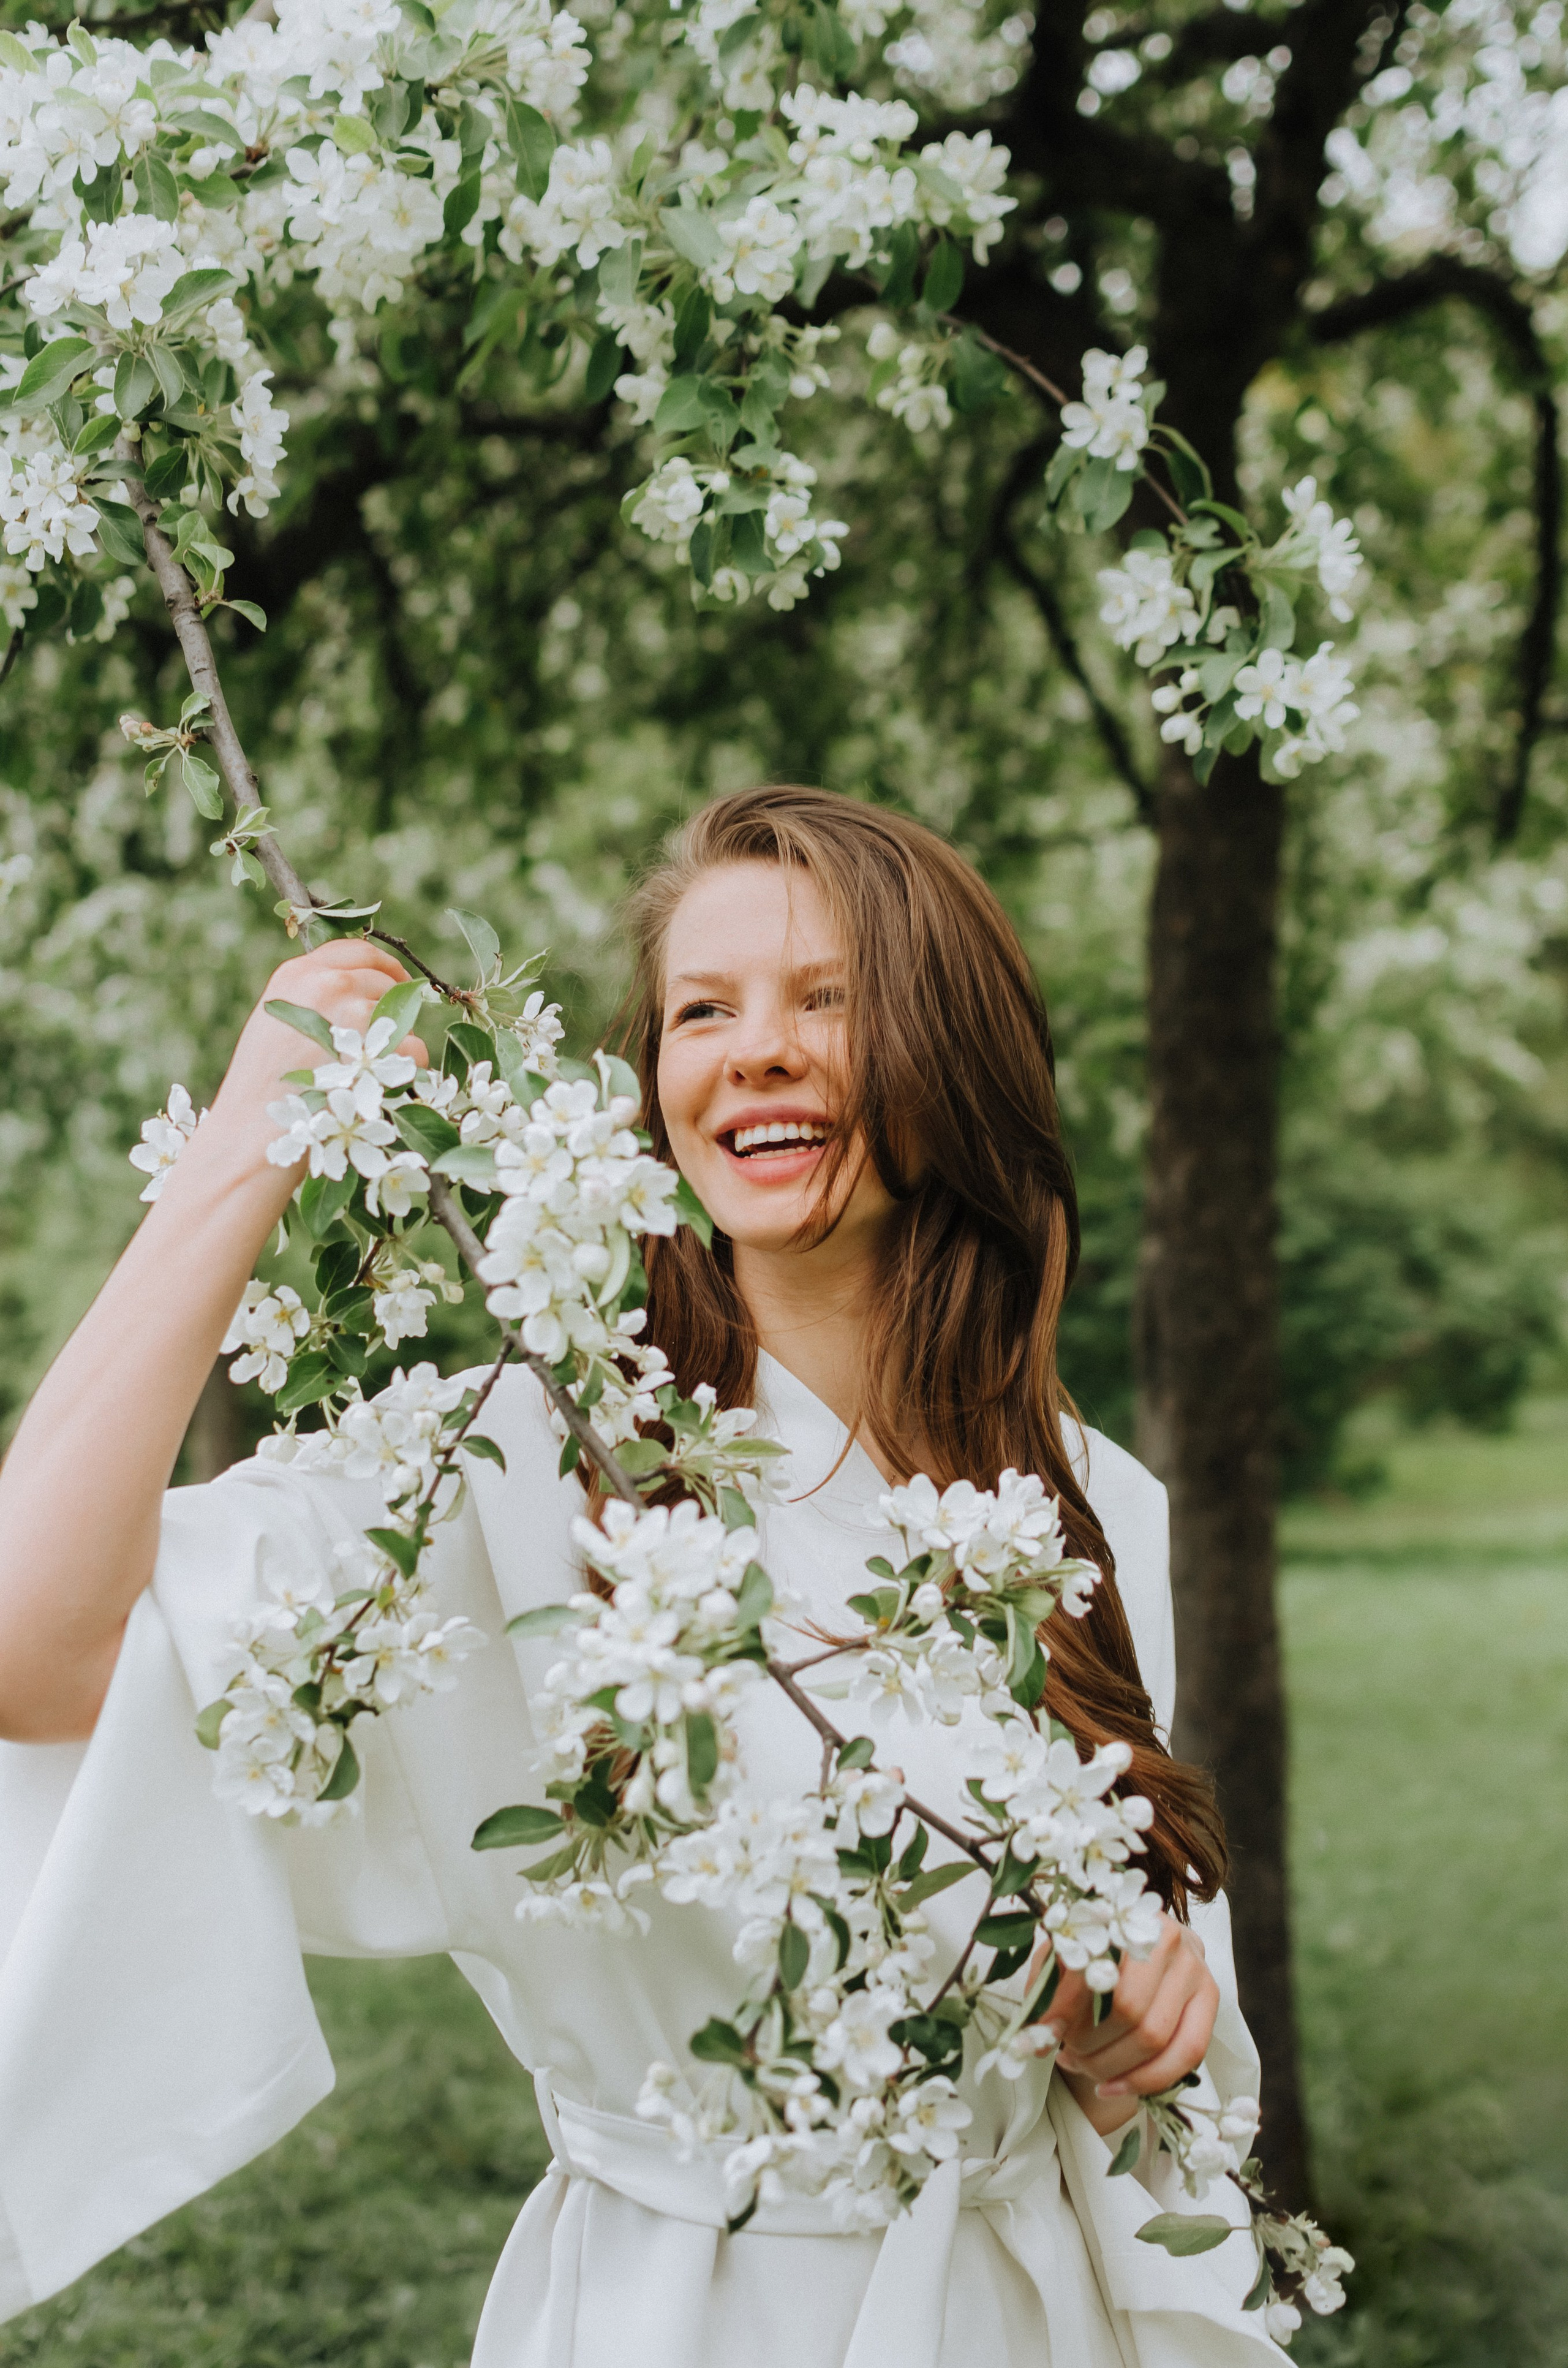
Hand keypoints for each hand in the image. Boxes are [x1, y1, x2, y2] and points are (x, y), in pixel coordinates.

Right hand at [198, 939, 428, 1181]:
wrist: (253, 1132)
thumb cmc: (265, 1089)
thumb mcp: (277, 1024)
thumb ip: (313, 999)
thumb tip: (364, 990)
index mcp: (296, 974)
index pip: (356, 949)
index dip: (383, 964)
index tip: (395, 980)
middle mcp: (325, 983)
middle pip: (384, 980)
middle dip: (392, 1008)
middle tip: (384, 1040)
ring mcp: (352, 1010)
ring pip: (402, 1016)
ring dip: (397, 1044)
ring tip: (367, 1074)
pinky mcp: (375, 1045)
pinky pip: (414, 1048)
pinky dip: (409, 1070)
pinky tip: (382, 1087)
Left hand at [1028, 1916, 1218, 2135]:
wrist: (1141, 1945)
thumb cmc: (1094, 1954)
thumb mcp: (1064, 1959)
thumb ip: (1048, 1990)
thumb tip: (1036, 2038)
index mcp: (1123, 1914)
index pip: (1094, 1969)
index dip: (1065, 2008)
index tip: (1043, 2035)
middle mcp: (1167, 1935)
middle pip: (1128, 2009)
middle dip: (1090, 2044)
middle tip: (1066, 2054)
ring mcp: (1194, 1966)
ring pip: (1155, 2036)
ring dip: (1112, 2066)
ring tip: (1084, 2067)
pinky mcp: (1210, 1997)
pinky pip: (1188, 2053)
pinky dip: (1147, 2080)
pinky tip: (1113, 2087)